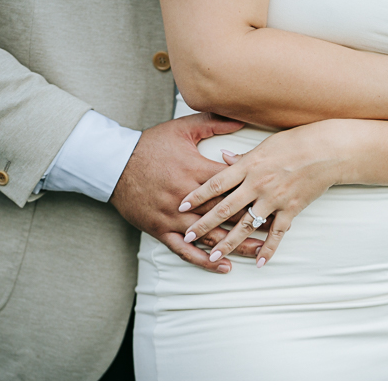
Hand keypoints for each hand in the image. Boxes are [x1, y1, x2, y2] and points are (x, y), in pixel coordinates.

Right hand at [110, 114, 263, 272]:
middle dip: (251, 222)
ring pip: (210, 236)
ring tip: (258, 253)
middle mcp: (187, 198)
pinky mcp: (161, 230)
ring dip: (235, 245)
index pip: (231, 184)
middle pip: (226, 213)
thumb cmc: (148, 145)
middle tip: (275, 230)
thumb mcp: (181, 129)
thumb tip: (240, 119)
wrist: (113, 164)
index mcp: (195, 171)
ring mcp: (174, 217)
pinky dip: (204, 260)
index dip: (253, 192)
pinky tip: (222, 266)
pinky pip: (185, 250)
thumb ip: (213, 124)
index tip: (273, 197)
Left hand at [176, 122, 343, 267]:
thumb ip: (243, 157)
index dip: (197, 195)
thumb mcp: (265, 144)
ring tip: (214, 256)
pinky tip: (258, 262)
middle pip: (224, 208)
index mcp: (249, 165)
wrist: (327, 150)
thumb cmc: (295, 141)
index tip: (181, 206)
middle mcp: (258, 184)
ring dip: (228, 242)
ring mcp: (274, 199)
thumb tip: (223, 157)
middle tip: (187, 236)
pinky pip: (276, 233)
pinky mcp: (290, 209)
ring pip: (246, 225)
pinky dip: (268, 249)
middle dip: (204, 224)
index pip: (216, 182)